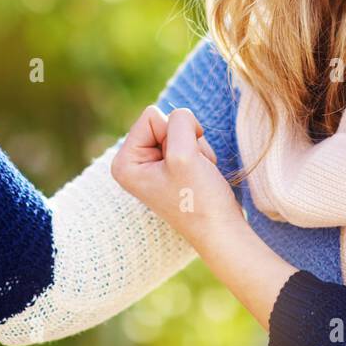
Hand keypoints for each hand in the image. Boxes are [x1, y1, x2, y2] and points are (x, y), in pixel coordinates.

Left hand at [111, 105, 244, 247]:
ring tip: (196, 175)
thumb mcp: (184, 154)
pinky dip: (200, 154)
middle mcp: (133, 162)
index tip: (180, 165)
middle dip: (186, 141)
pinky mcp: (170, 166)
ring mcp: (152, 164)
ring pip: (180, 129)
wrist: (221, 230)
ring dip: (195, 149)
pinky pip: (189, 140)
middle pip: (165, 121)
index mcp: (124, 162)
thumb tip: (181, 115)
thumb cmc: (200, 199)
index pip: (152, 116)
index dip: (174, 135)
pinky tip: (201, 176)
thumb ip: (179, 121)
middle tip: (191, 171)